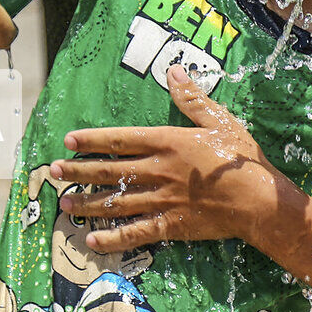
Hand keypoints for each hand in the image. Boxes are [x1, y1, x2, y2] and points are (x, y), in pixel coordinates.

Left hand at [51, 65, 281, 252]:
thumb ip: (193, 99)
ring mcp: (161, 201)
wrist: (258, 200)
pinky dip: (112, 239)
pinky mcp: (170, 226)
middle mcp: (158, 171)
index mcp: (168, 143)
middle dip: (79, 171)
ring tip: (65, 204)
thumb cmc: (241, 158)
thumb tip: (173, 70)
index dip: (93, 139)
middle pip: (110, 170)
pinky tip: (92, 241)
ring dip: (87, 203)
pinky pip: (134, 233)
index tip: (68, 140)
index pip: (122, 139)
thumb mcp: (220, 121)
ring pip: (116, 202)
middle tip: (54, 172)